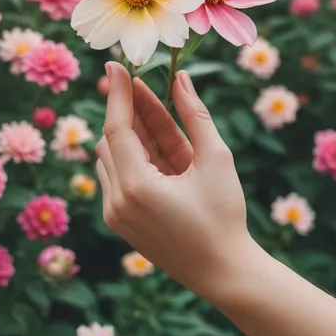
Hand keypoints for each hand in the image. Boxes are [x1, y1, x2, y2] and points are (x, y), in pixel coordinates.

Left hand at [96, 62, 253, 303]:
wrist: (224, 272)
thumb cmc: (225, 215)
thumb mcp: (215, 159)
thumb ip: (194, 115)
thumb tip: (181, 79)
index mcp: (137, 186)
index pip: (117, 128)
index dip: (117, 93)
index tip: (115, 63)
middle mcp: (117, 201)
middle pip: (111, 141)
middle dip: (125, 110)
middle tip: (138, 80)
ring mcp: (115, 214)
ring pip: (110, 158)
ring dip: (128, 132)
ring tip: (148, 106)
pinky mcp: (120, 221)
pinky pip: (116, 176)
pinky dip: (130, 155)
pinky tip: (149, 138)